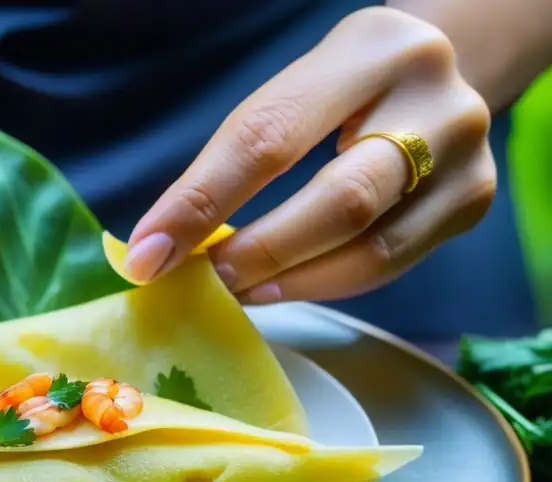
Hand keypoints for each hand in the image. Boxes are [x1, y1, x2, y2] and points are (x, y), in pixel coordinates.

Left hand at [123, 6, 495, 303]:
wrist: (435, 76)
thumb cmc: (341, 91)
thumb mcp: (293, 94)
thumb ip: (236, 160)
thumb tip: (160, 246)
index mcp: (373, 50)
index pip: (270, 136)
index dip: (202, 202)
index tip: (148, 254)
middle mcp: (435, 99)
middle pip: (339, 201)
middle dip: (259, 252)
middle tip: (204, 281)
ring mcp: (467, 156)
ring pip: (371, 248)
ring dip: (290, 282)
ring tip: (237, 292)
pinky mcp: (472, 201)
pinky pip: (390, 264)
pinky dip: (324, 283)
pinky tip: (281, 288)